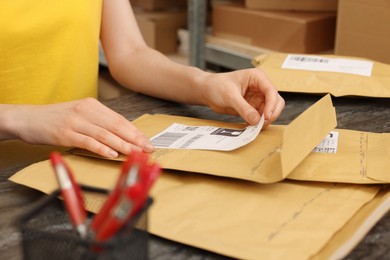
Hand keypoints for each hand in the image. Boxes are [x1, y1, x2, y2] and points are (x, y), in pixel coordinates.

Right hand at [3, 98, 153, 157]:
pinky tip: (112, 154)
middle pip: (116, 125)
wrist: (27, 118)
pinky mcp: (65, 133)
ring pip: (105, 134)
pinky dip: (101, 148)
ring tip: (136, 153)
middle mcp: (86, 111)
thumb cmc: (55, 118)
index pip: (119, 119)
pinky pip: (87, 141)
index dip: (135, 131)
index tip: (146, 141)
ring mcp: (75, 121)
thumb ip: (98, 122)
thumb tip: (120, 136)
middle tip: (148, 148)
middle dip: (134, 138)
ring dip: (123, 144)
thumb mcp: (79, 114)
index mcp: (92, 105)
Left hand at [201, 68, 284, 126]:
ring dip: (265, 120)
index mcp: (257, 78)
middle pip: (276, 101)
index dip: (272, 105)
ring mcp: (258, 98)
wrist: (207, 91)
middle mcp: (260, 87)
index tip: (267, 117)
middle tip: (263, 124)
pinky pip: (260, 117)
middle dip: (272, 113)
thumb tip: (256, 120)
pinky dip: (258, 123)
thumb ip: (244, 108)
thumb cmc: (217, 86)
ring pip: (270, 111)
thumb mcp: (230, 96)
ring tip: (255, 127)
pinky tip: (250, 126)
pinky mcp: (253, 107)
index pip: (271, 91)